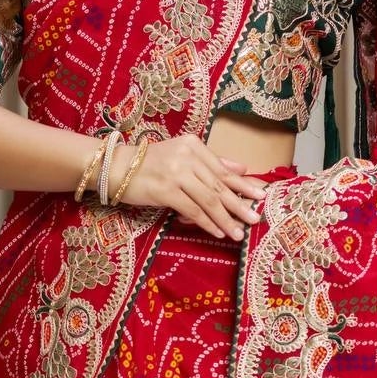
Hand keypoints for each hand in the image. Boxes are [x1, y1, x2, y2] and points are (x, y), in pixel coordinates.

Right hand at [119, 135, 268, 239]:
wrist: (116, 167)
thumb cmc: (149, 163)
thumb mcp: (181, 156)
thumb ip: (211, 163)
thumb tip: (241, 169)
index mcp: (193, 145)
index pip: (222, 170)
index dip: (243, 185)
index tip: (261, 195)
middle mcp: (187, 157)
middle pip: (218, 185)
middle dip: (239, 204)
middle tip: (255, 218)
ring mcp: (176, 173)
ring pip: (208, 200)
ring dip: (225, 218)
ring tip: (238, 232)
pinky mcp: (165, 190)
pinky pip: (192, 209)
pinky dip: (207, 222)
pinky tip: (218, 231)